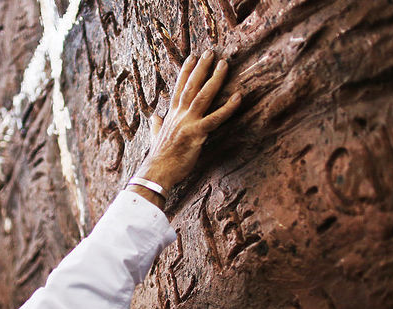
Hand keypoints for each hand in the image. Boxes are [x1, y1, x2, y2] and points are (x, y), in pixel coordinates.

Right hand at [135, 50, 240, 193]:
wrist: (157, 172)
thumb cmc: (159, 158)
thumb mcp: (155, 137)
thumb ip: (156, 125)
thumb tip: (154, 117)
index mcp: (171, 115)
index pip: (178, 88)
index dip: (185, 72)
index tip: (192, 57)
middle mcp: (179, 115)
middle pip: (191, 86)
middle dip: (201, 68)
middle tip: (210, 53)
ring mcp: (188, 123)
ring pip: (203, 96)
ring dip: (215, 79)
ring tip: (224, 64)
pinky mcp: (197, 134)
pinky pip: (215, 118)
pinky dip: (228, 107)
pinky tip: (238, 97)